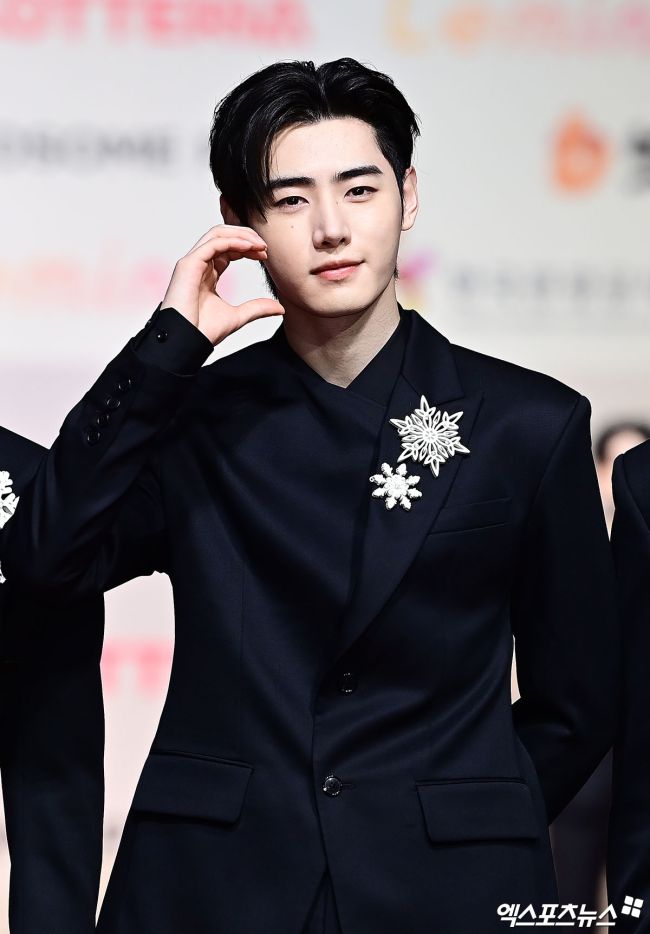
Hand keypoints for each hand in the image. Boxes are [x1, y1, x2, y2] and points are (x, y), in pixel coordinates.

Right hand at [160, 224, 284, 345]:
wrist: (187, 342)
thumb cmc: (203, 331)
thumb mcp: (238, 316)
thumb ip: (257, 308)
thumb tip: (280, 308)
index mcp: (208, 274)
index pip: (228, 249)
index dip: (248, 247)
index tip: (265, 254)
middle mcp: (199, 265)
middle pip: (223, 236)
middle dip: (246, 236)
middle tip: (265, 246)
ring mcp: (192, 263)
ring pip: (216, 234)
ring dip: (240, 235)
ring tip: (259, 244)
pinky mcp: (188, 265)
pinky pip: (212, 243)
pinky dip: (232, 241)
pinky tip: (249, 247)